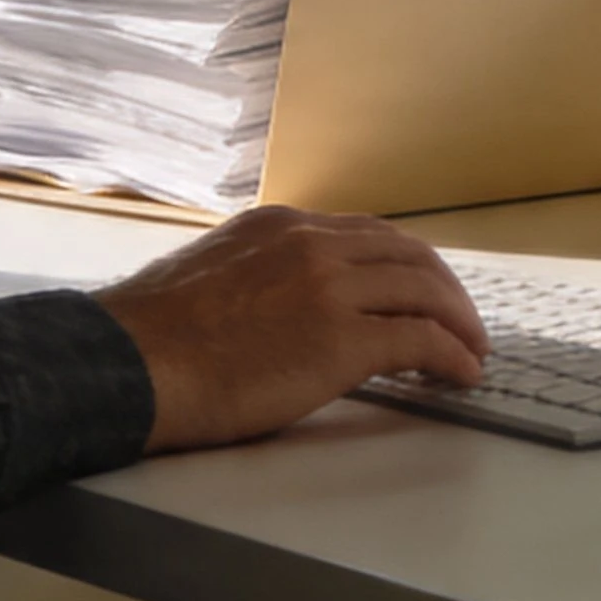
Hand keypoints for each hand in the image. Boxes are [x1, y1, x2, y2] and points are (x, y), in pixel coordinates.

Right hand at [93, 207, 488, 451]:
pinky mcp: (342, 340)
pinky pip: (421, 341)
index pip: (365, 234)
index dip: (402, 264)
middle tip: (461, 320)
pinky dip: (452, 356)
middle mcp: (312, 244)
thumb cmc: (147, 337)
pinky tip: (462, 375)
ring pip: (424, 290)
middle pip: (407, 254)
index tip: (418, 288)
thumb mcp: (206, 276)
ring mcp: (331, 288)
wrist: (126, 364)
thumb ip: (253, 276)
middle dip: (443, 287)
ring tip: (473, 351)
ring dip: (459, 322)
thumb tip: (272, 307)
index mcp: (279, 226)